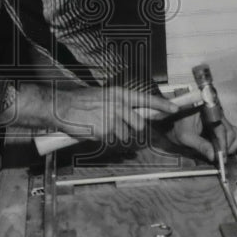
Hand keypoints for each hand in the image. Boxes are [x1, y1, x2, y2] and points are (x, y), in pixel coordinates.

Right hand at [53, 86, 179, 142]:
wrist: (61, 106)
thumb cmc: (79, 101)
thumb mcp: (102, 96)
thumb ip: (117, 104)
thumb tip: (130, 113)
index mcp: (119, 94)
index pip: (146, 100)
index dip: (163, 105)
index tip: (175, 108)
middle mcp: (119, 106)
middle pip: (139, 125)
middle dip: (132, 129)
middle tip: (118, 127)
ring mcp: (113, 120)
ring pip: (125, 136)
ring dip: (116, 136)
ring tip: (101, 127)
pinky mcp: (105, 133)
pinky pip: (112, 141)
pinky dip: (105, 140)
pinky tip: (95, 131)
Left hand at [166, 112, 236, 161]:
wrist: (173, 121)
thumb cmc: (177, 125)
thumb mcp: (185, 136)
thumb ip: (200, 145)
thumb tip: (213, 156)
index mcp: (208, 113)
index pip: (222, 130)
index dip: (223, 145)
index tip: (221, 156)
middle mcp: (218, 115)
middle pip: (231, 132)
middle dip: (227, 147)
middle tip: (220, 158)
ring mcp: (222, 120)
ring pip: (236, 133)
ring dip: (231, 146)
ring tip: (221, 154)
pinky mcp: (222, 125)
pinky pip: (234, 133)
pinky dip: (232, 143)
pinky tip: (222, 150)